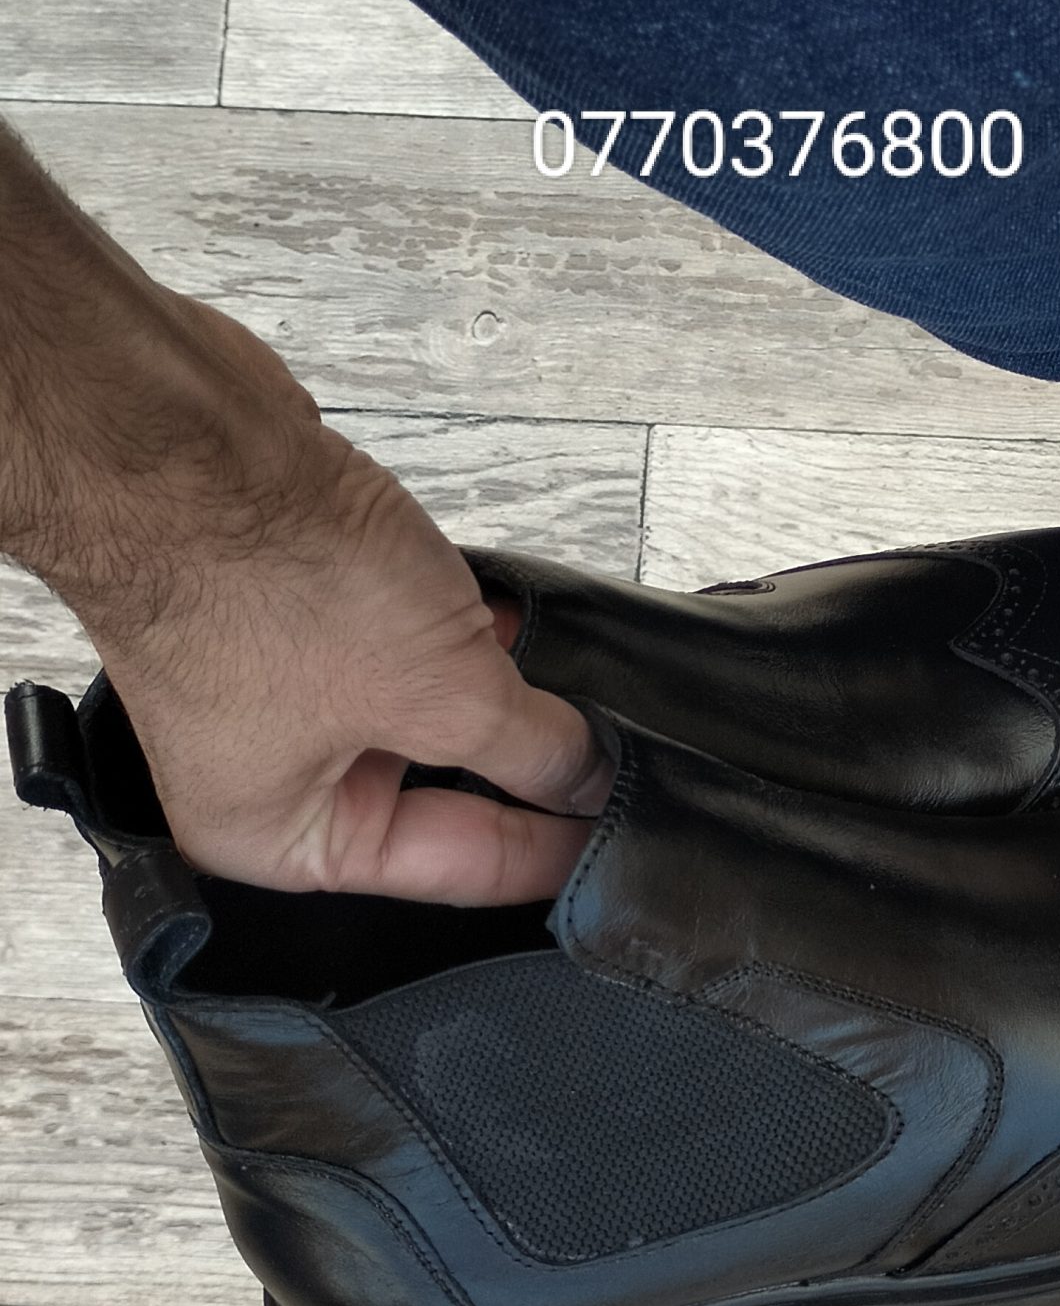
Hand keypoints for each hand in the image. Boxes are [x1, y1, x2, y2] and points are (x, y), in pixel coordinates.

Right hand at [91, 332, 612, 905]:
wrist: (182, 436)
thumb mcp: (442, 695)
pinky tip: (530, 624)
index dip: (551, 852)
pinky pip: (407, 644)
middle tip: (631, 759)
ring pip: (426, 711)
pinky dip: (465, 636)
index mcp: (278, 836)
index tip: (632, 840)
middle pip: (437, 792)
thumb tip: (589, 780)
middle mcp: (269, 772)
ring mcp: (281, 685)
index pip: (451, 868)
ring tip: (600, 696)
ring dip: (503, 695)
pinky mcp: (300, 608)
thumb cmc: (267, 583)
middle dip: (526, 768)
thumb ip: (532, 750)